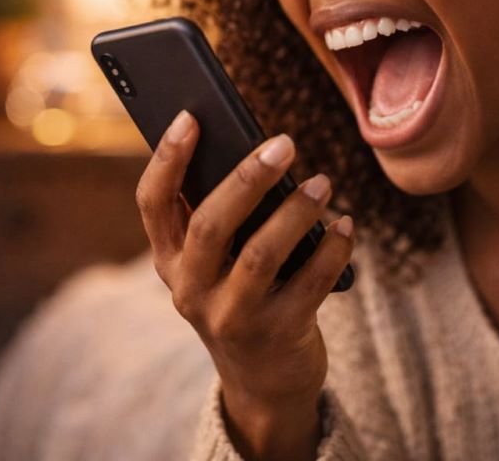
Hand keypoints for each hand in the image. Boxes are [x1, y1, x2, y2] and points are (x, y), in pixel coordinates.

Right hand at [135, 109, 354, 459]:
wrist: (265, 382)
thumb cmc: (243, 297)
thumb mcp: (217, 264)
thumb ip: (224, 216)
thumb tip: (258, 150)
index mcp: (169, 261)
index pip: (153, 203)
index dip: (167, 158)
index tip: (191, 116)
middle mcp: (191, 290)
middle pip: (210, 224)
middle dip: (247, 179)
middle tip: (284, 143)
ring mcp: (232, 316)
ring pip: (261, 254)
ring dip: (296, 211)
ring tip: (322, 182)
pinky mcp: (278, 334)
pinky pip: (310, 282)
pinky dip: (332, 248)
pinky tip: (345, 225)